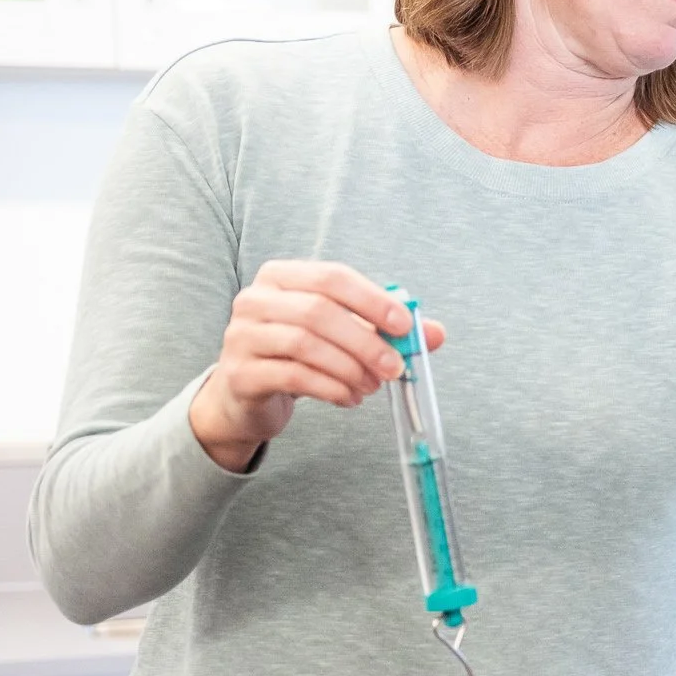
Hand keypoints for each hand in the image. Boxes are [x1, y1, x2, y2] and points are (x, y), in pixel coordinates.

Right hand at [189, 261, 444, 472]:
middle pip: (318, 311)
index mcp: (281, 277)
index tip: (406, 326)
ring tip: (372, 386)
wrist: (247, 394)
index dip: (373, 300)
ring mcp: (241, 335)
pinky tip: (350, 399)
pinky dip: (331, 388)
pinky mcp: (239, 373)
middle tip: (394, 368)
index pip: (332, 277)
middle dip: (366, 341)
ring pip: (304, 344)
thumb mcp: (343, 334)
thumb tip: (436, 333)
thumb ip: (386, 329)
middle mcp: (255, 299)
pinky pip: (292, 376)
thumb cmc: (300, 354)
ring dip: (349, 367)